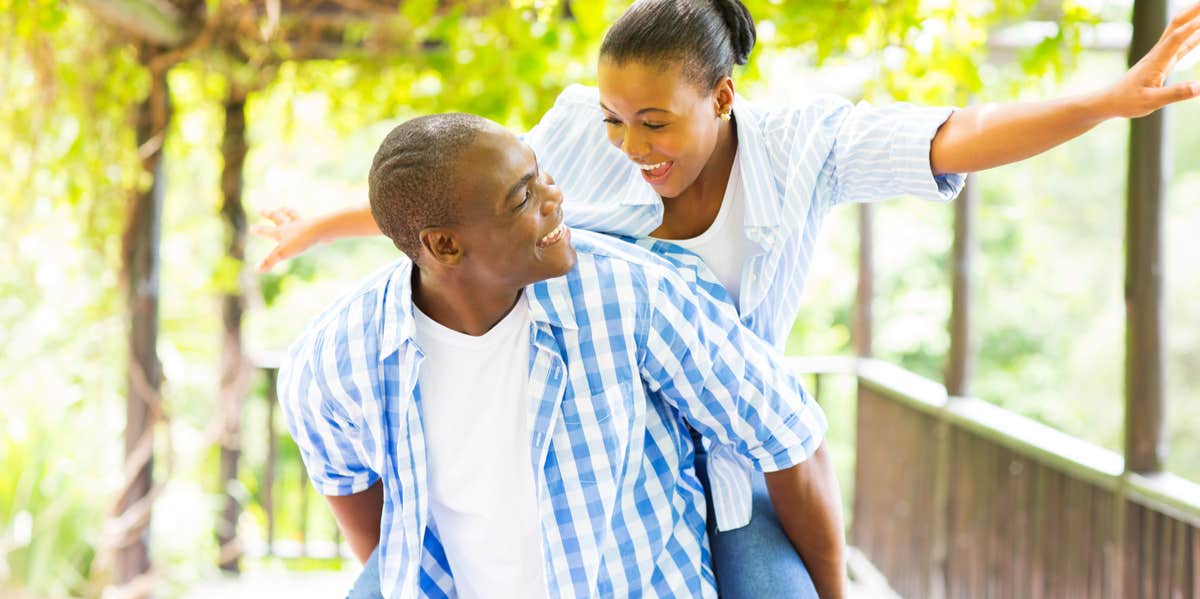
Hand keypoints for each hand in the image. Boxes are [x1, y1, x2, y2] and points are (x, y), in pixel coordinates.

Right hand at [252, 207, 319, 271]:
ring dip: (286, 211)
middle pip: (276, 217)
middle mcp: (290, 225)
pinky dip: (306, 217)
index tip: (252, 228)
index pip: (266, 231)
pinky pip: (308, 218)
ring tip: (283, 207)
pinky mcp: (314, 224)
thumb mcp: (282, 254)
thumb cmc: (300, 242)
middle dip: (267, 214)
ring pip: (291, 215)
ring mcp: (302, 223)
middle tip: (260, 210)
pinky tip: (309, 217)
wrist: (320, 230)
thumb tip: (256, 269)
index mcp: (281, 232)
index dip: (259, 231)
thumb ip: (269, 261)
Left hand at [1104, 1, 1199, 118]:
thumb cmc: (1127, 101)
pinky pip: (1180, 43)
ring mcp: (1160, 55)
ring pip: (1178, 30)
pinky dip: (1193, 35)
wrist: (1110, 100)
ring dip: (1193, 17)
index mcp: (1156, 62)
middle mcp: (1158, 53)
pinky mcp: (1161, 60)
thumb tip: (1199, 87)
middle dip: (1193, 11)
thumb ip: (1175, 93)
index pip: (1176, 39)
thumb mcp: (1151, 102)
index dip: (1192, 27)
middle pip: (1176, 25)